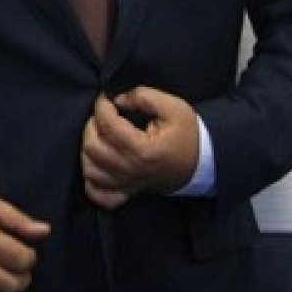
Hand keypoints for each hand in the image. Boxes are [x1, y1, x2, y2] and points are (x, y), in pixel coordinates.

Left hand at [80, 87, 199, 208]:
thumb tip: (117, 99)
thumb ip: (143, 97)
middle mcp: (131, 170)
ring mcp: (127, 184)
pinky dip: (91, 180)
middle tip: (105, 115)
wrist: (202, 163)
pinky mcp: (127, 191)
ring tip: (101, 136)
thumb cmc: (188, 135)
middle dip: (93, 125)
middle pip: (92, 147)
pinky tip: (98, 164)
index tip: (106, 97)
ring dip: (89, 149)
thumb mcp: (173, 107)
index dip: (102, 105)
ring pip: (90, 169)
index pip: (107, 125)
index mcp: (142, 150)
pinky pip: (98, 194)